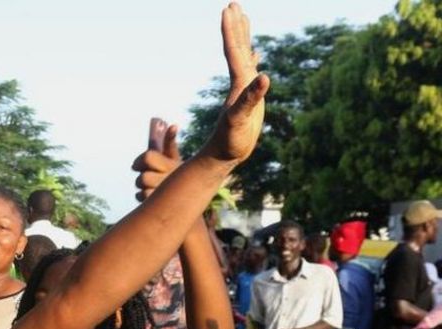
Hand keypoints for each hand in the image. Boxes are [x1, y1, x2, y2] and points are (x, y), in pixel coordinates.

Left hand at [132, 125, 181, 198]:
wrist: (189, 194)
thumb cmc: (177, 172)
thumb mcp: (174, 157)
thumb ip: (170, 142)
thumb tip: (173, 125)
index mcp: (169, 164)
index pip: (148, 158)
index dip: (139, 160)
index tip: (137, 164)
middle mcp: (166, 178)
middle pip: (142, 177)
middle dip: (141, 174)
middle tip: (146, 174)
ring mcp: (162, 191)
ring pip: (141, 186)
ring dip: (142, 185)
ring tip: (152, 184)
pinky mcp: (157, 202)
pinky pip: (141, 196)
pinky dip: (142, 195)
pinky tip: (151, 193)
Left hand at [198, 3, 269, 164]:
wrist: (223, 154)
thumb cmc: (230, 141)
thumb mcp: (239, 120)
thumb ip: (251, 99)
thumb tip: (264, 77)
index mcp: (237, 83)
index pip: (233, 51)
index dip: (231, 30)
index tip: (228, 8)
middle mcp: (239, 81)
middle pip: (236, 47)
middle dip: (235, 25)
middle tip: (233, 3)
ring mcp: (243, 88)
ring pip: (243, 56)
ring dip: (243, 36)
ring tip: (243, 17)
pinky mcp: (248, 96)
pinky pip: (250, 72)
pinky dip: (252, 59)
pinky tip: (254, 53)